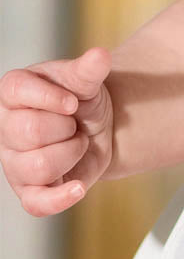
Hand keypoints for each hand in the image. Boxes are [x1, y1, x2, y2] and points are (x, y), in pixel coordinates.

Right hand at [0, 48, 113, 215]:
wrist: (100, 125)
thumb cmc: (83, 98)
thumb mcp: (86, 80)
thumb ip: (89, 70)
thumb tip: (99, 55)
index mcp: (14, 93)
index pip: (16, 91)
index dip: (48, 98)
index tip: (72, 102)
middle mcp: (6, 128)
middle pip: (29, 131)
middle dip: (65, 127)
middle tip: (75, 122)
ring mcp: (14, 161)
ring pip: (37, 166)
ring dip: (71, 152)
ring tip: (78, 141)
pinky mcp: (31, 189)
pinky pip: (36, 204)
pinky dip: (59, 199)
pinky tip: (78, 187)